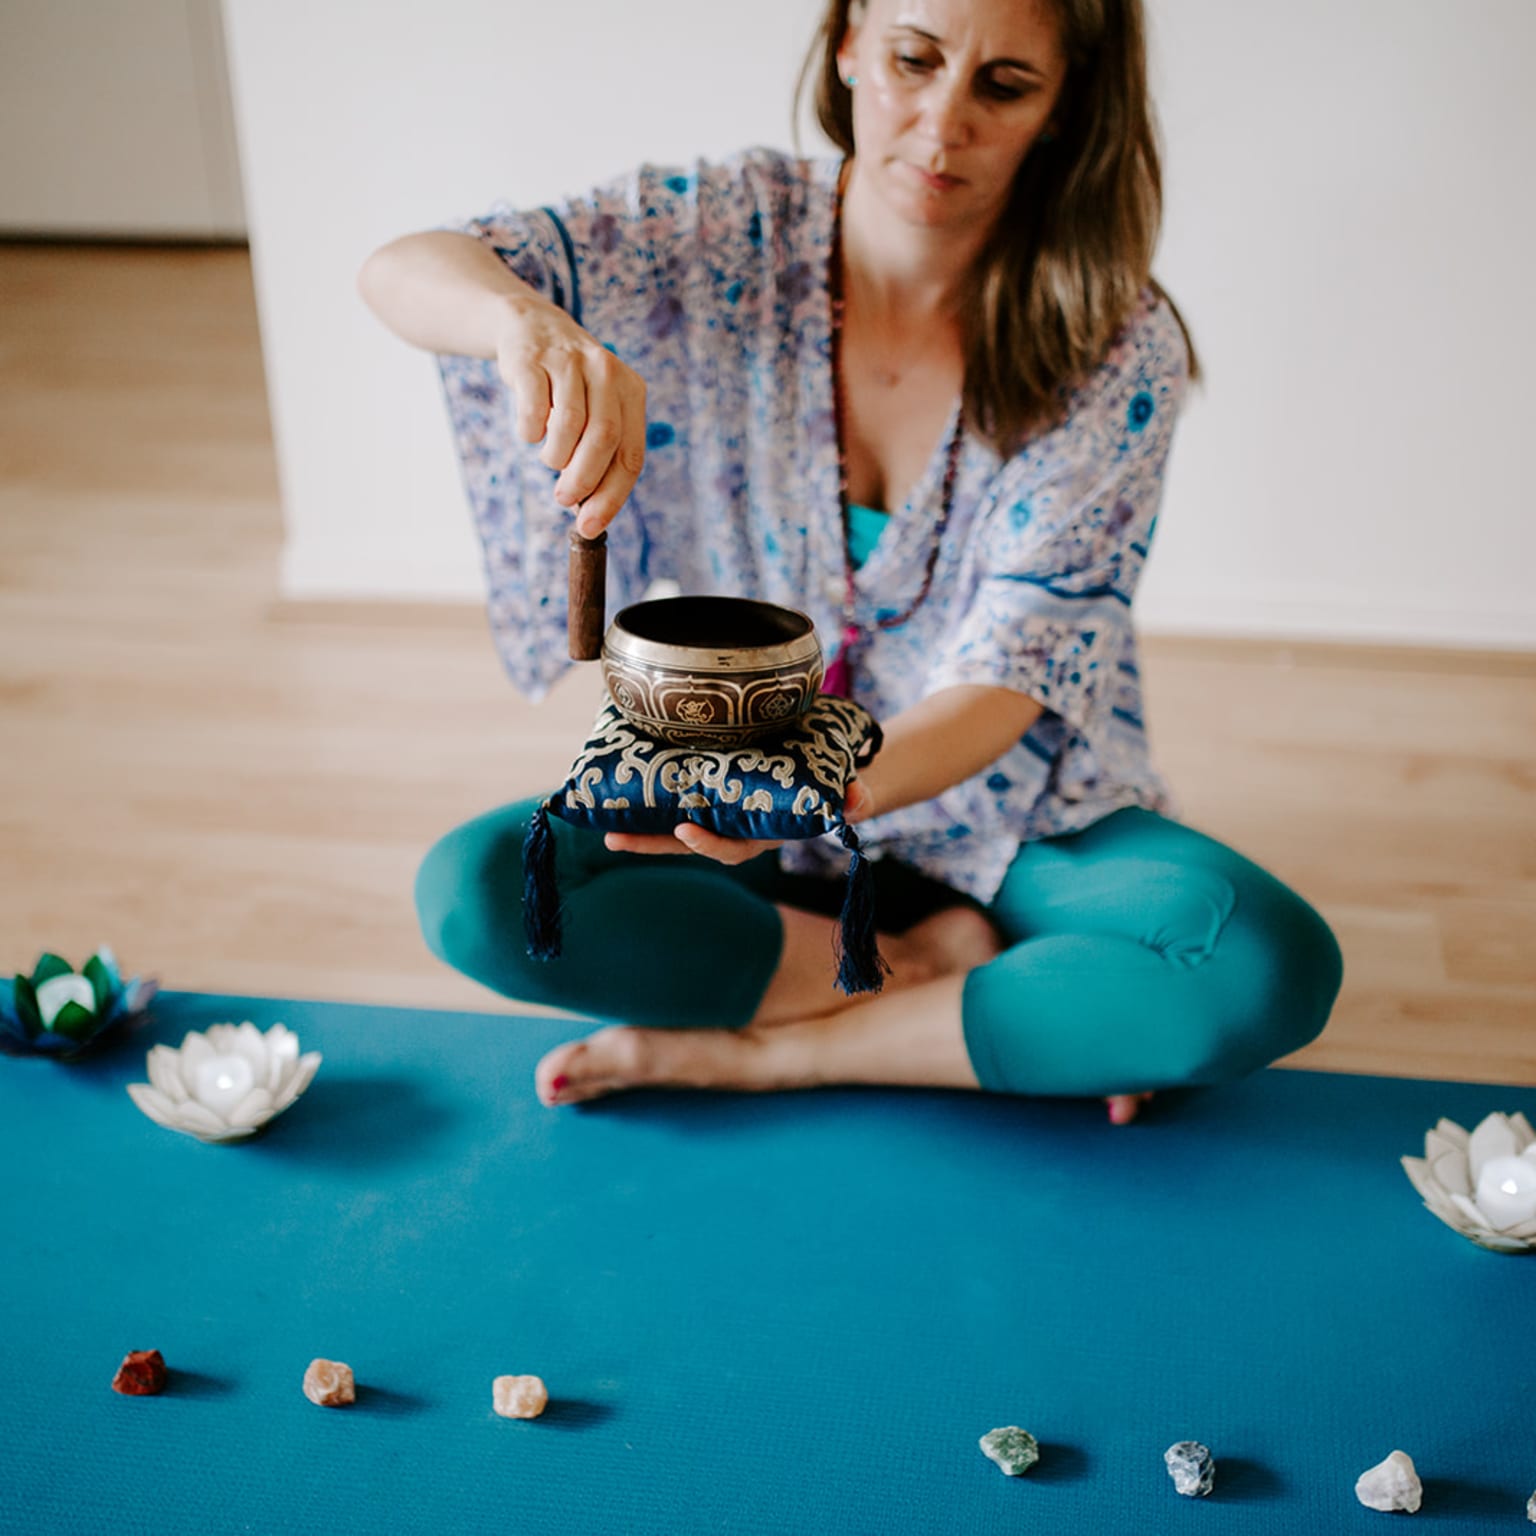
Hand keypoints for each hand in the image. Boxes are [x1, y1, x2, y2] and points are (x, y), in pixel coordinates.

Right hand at [494, 299, 647, 535]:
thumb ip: (600, 456)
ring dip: (555, 458)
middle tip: (563, 499)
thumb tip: (590, 515)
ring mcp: (569, 362)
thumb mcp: (596, 410)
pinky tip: (531, 433)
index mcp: (631, 390)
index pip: (630, 455)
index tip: (590, 526)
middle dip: (583, 480)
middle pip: (603, 439)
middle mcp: (606, 371)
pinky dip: (530, 432)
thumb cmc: (568, 386)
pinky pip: (533, 410)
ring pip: (569, 426)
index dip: (611, 496)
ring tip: (550, 459)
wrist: (531, 327)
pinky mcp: (533, 360)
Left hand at [602, 780, 876, 863]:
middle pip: (686, 843)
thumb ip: (855, 797)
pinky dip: (649, 796)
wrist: (833, 773)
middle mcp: (736, 827)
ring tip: (601, 823)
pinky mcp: (710, 791)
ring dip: (638, 826)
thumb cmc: (838, 785)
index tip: (685, 831)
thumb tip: (857, 800)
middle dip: (650, 845)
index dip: (708, 844)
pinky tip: (618, 784)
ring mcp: (721, 811)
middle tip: (615, 840)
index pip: (732, 848)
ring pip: (673, 824)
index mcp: (764, 832)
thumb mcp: (851, 791)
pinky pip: (676, 799)